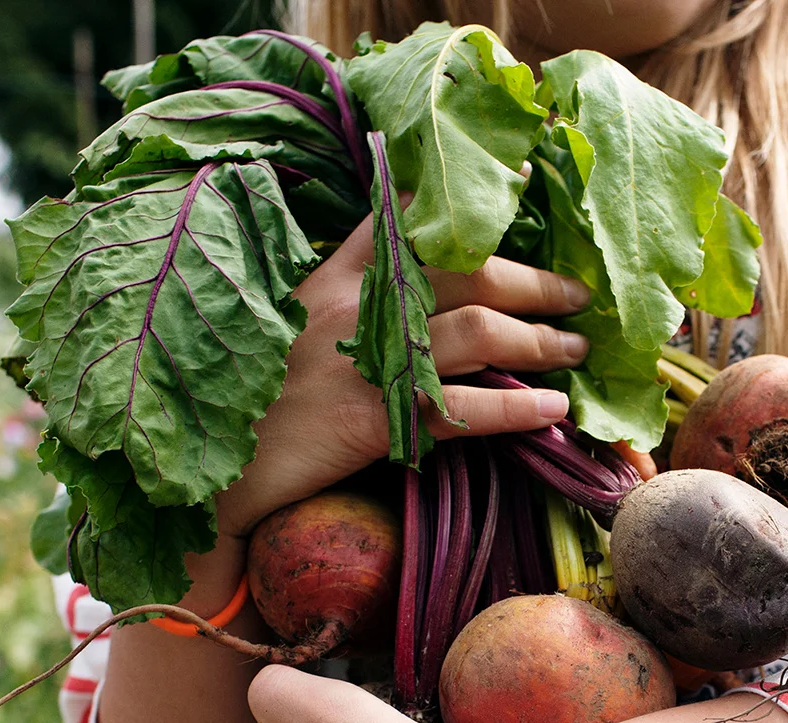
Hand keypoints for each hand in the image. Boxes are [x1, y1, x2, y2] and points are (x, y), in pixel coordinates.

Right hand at [214, 213, 592, 535]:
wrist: (211, 469)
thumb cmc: (257, 400)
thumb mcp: (292, 326)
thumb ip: (348, 300)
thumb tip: (417, 296)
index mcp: (333, 276)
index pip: (409, 220)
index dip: (470, 207)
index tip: (521, 188)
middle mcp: (354, 306)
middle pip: (466, 272)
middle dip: (533, 283)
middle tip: (576, 296)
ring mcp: (364, 361)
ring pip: (478, 332)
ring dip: (540, 341)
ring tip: (576, 352)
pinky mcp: (371, 420)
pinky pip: (462, 410)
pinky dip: (515, 410)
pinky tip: (550, 411)